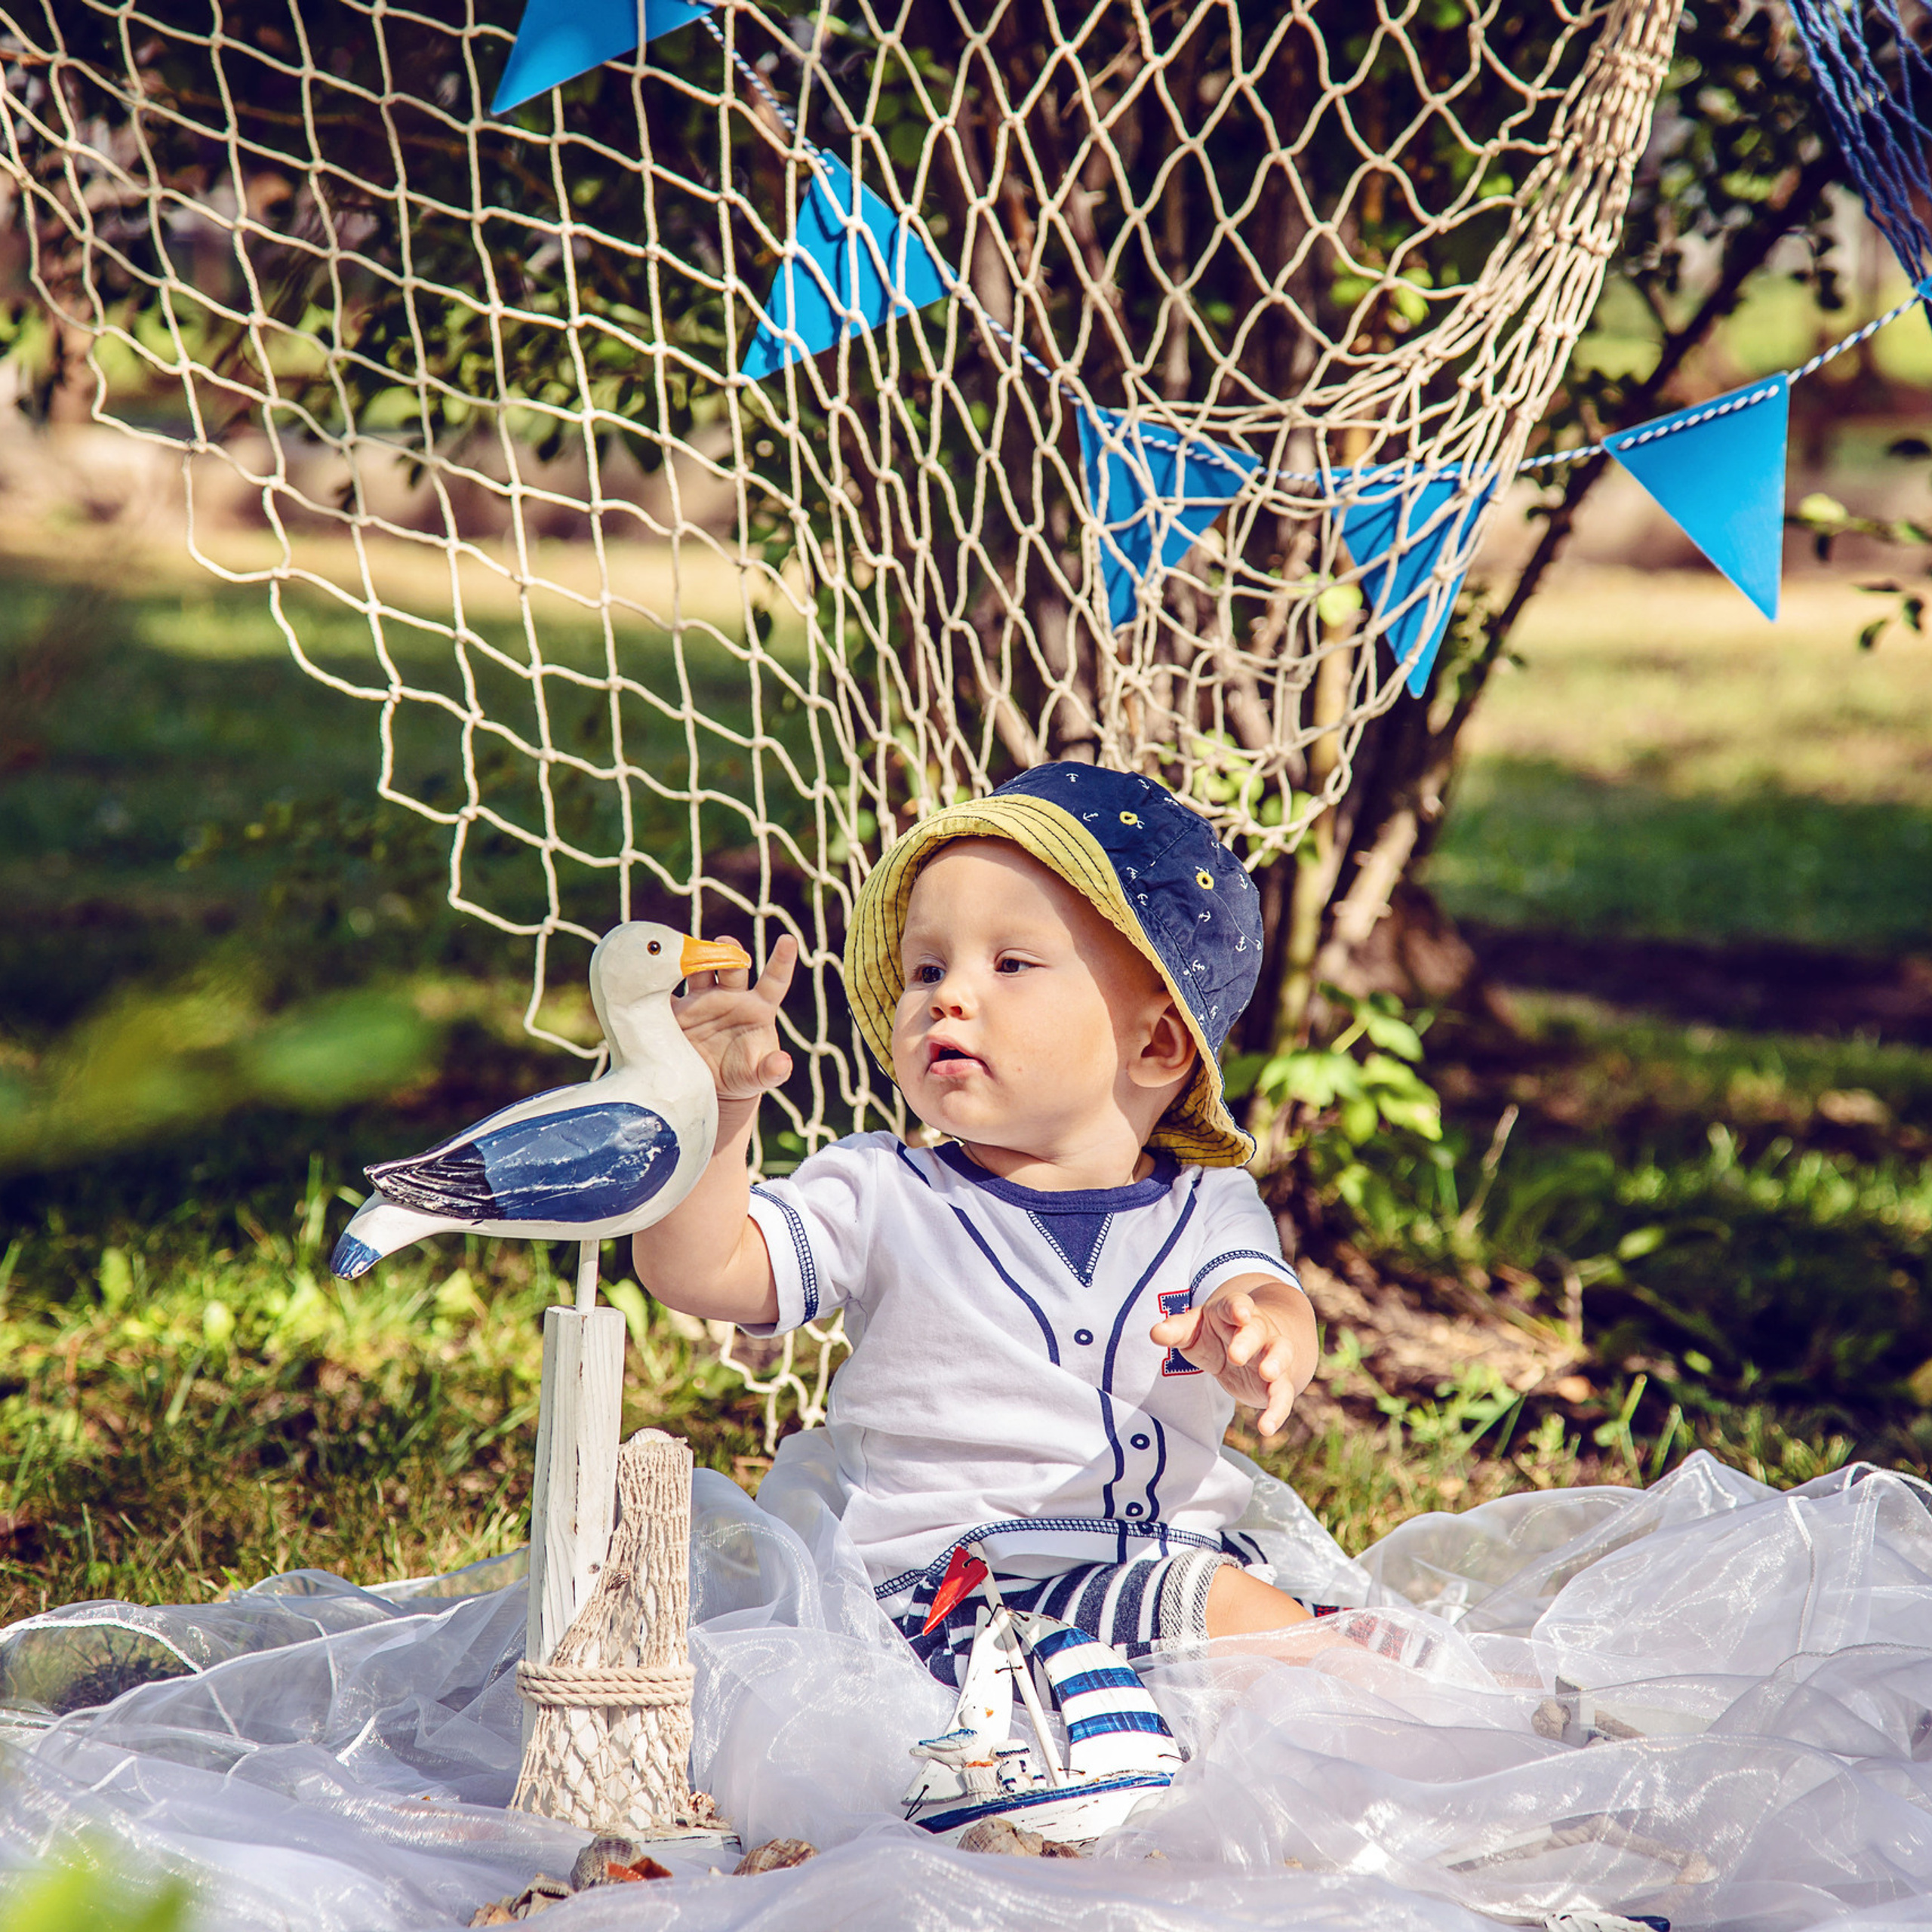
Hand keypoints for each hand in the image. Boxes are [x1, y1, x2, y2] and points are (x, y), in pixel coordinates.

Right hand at [672, 933, 797, 1103]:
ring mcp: (702, 1000)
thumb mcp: (759, 1077)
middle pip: (731, 967)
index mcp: (758, 1007)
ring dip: (693, 958)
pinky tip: (651, 970)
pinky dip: (660, 981)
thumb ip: (772, 1070)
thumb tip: (783, 1063)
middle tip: (724, 943)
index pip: (774, 980)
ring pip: (699, 971)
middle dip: (728, 952)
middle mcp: (731, 997)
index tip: (788, 940)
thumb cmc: (743, 1075)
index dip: (782, 960)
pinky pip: (668, 992)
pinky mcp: (677, 1011)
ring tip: (685, 952)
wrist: (710, 1088)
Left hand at [1150, 1275, 1311, 1436]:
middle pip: (1257, 1331)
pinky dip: (1277, 1410)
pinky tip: (1267, 1427)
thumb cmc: (1214, 1334)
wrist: (1249, 1349)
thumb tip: (1154, 1333)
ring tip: (1267, 1374)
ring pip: (1280, 1355)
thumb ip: (1176, 1330)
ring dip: (1275, 1363)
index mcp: (1234, 1312)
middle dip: (1247, 1342)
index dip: (1238, 1308)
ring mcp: (1271, 1354)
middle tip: (1236, 1355)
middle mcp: (1258, 1330)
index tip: (1240, 1314)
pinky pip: (1282, 1395)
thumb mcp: (1193, 1329)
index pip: (1237, 1304)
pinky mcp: (1277, 1382)